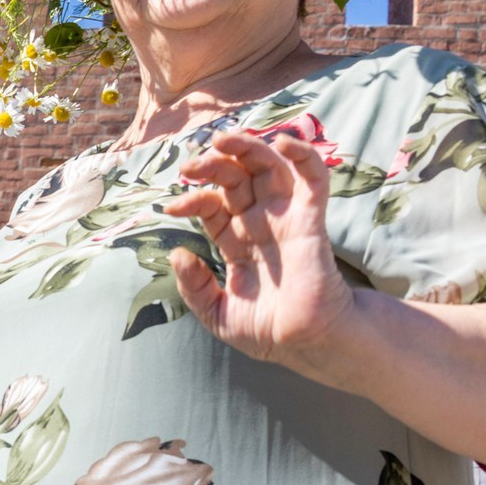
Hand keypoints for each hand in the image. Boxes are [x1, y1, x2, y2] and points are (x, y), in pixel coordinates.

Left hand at [162, 128, 356, 366]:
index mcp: (238, 241)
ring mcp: (287, 219)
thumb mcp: (216, 313)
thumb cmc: (267, 332)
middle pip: (239, 179)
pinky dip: (303, 155)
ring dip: (249, 148)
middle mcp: (262, 225)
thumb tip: (177, 254)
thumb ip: (193, 286)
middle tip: (193, 164)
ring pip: (271, 169)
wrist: (306, 345)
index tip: (172, 205)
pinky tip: (284, 142)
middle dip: (214, 164)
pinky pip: (313, 180)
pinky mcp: (311, 221)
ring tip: (224, 139)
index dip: (193, 199)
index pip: (214, 205)